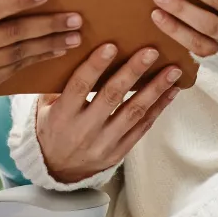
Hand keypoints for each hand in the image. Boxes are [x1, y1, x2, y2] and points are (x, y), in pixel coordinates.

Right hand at [36, 44, 183, 184]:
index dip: (95, 66)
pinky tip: (171, 91)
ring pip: (134, 112)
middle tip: (151, 52)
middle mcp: (84, 129)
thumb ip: (58, 84)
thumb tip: (78, 50)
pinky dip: (158, 108)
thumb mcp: (44, 107)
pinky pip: (142, 127)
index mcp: (63, 115)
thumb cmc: (52, 129)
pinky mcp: (119, 152)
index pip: (80, 86)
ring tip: (172, 71)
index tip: (111, 46)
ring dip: (155, 89)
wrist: (57, 170)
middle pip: (112, 96)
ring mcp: (104, 143)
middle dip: (133, 72)